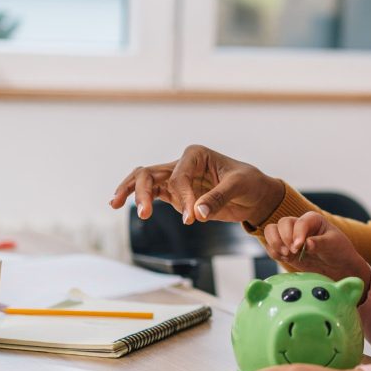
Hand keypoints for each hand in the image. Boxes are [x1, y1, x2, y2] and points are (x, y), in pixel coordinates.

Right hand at [109, 144, 282, 225]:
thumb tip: (198, 213)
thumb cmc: (250, 183)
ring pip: (144, 181)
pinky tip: (119, 204)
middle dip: (142, 192)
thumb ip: (218, 198)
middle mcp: (182, 164)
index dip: (183, 196)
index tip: (193, 216)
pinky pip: (151, 194)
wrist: (255, 195)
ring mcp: (176, 179)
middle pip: (150, 173)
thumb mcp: (239, 186)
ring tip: (115, 204)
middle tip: (144, 213)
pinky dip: (136, 198)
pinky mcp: (176, 194)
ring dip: (132, 193)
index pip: (178, 175)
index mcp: (196, 154)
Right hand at [261, 212, 370, 287]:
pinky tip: (287, 259)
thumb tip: (307, 243)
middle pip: (282, 224)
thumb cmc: (339, 250)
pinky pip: (271, 247)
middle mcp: (299, 225)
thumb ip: (320, 243)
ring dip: (275, 244)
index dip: (297, 234)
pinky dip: (274, 253)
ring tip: (288, 255)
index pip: (299, 223)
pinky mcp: (285, 249)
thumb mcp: (333, 244)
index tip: (299, 247)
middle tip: (293, 252)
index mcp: (312, 219)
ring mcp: (290, 237)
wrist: (338, 266)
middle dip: (284, 238)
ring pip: (271, 231)